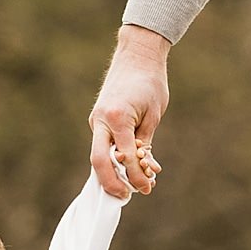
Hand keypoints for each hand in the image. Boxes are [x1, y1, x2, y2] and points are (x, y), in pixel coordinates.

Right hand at [89, 26, 170, 200]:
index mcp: (117, 117)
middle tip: (126, 196)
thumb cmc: (150, 82)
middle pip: (98, 162)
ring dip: (112, 174)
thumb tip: (144, 170)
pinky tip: (127, 169)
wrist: (137, 54)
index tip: (148, 188)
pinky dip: (114, 160)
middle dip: (111, 183)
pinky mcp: (98, 121)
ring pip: (98, 156)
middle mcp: (101, 120)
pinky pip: (103, 146)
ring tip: (131, 185)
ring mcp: (96, 121)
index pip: (125, 157)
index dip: (136, 176)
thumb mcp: (153, 115)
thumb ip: (145, 144)